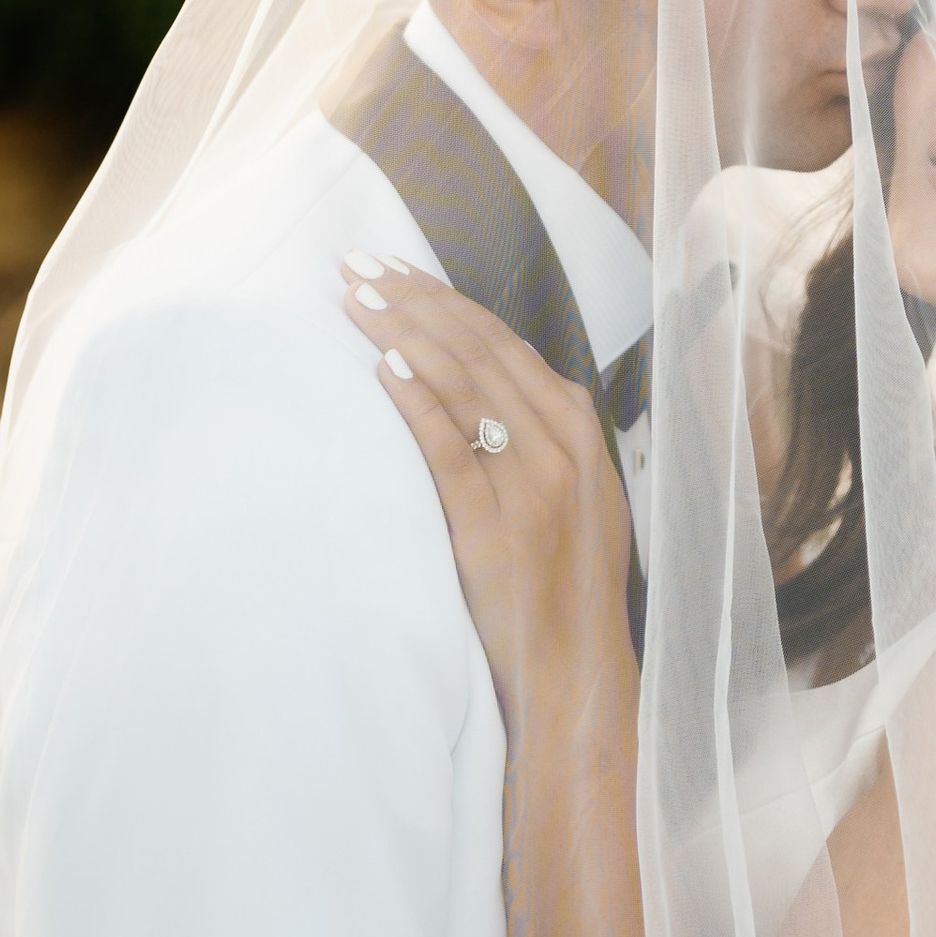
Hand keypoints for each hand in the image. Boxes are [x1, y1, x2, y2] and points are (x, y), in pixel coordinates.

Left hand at [341, 260, 634, 722]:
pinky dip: (419, 403)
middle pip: (479, 351)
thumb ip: (537, 440)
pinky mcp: (497, 527)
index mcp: (578, 429)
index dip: (445, 301)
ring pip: (465, 386)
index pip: (502, 343)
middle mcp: (561, 444)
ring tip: (356, 301)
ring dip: (406, 334)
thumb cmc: (565, 585)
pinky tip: (386, 369)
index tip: (396, 271)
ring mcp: (532, 484)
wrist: (579, 668)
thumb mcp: (573, 496)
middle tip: (358, 268)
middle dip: (415, 301)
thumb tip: (478, 389)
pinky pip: (451, 450)